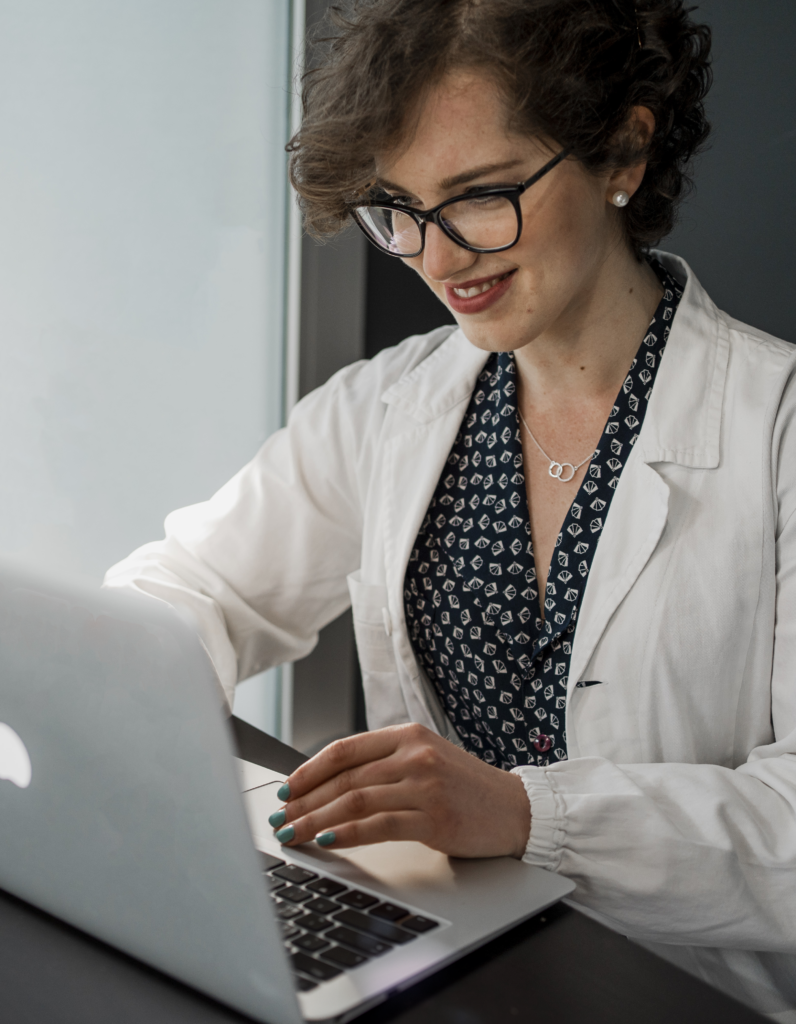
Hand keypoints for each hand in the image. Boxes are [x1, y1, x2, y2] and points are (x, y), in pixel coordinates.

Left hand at [269, 723, 530, 858]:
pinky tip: (327, 841)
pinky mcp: (434, 818)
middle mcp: (414, 755)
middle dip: (304, 801)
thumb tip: (328, 786)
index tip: (285, 789)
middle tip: (280, 818)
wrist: (516, 808)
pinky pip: (378, 826)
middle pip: (344, 778)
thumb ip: (385, 765)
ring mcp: (425, 785)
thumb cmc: (466, 788)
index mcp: (408, 735)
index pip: (344, 749)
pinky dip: (347, 834)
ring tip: (293, 834)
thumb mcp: (426, 760)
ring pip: (355, 801)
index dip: (308, 770)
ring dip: (316, 820)